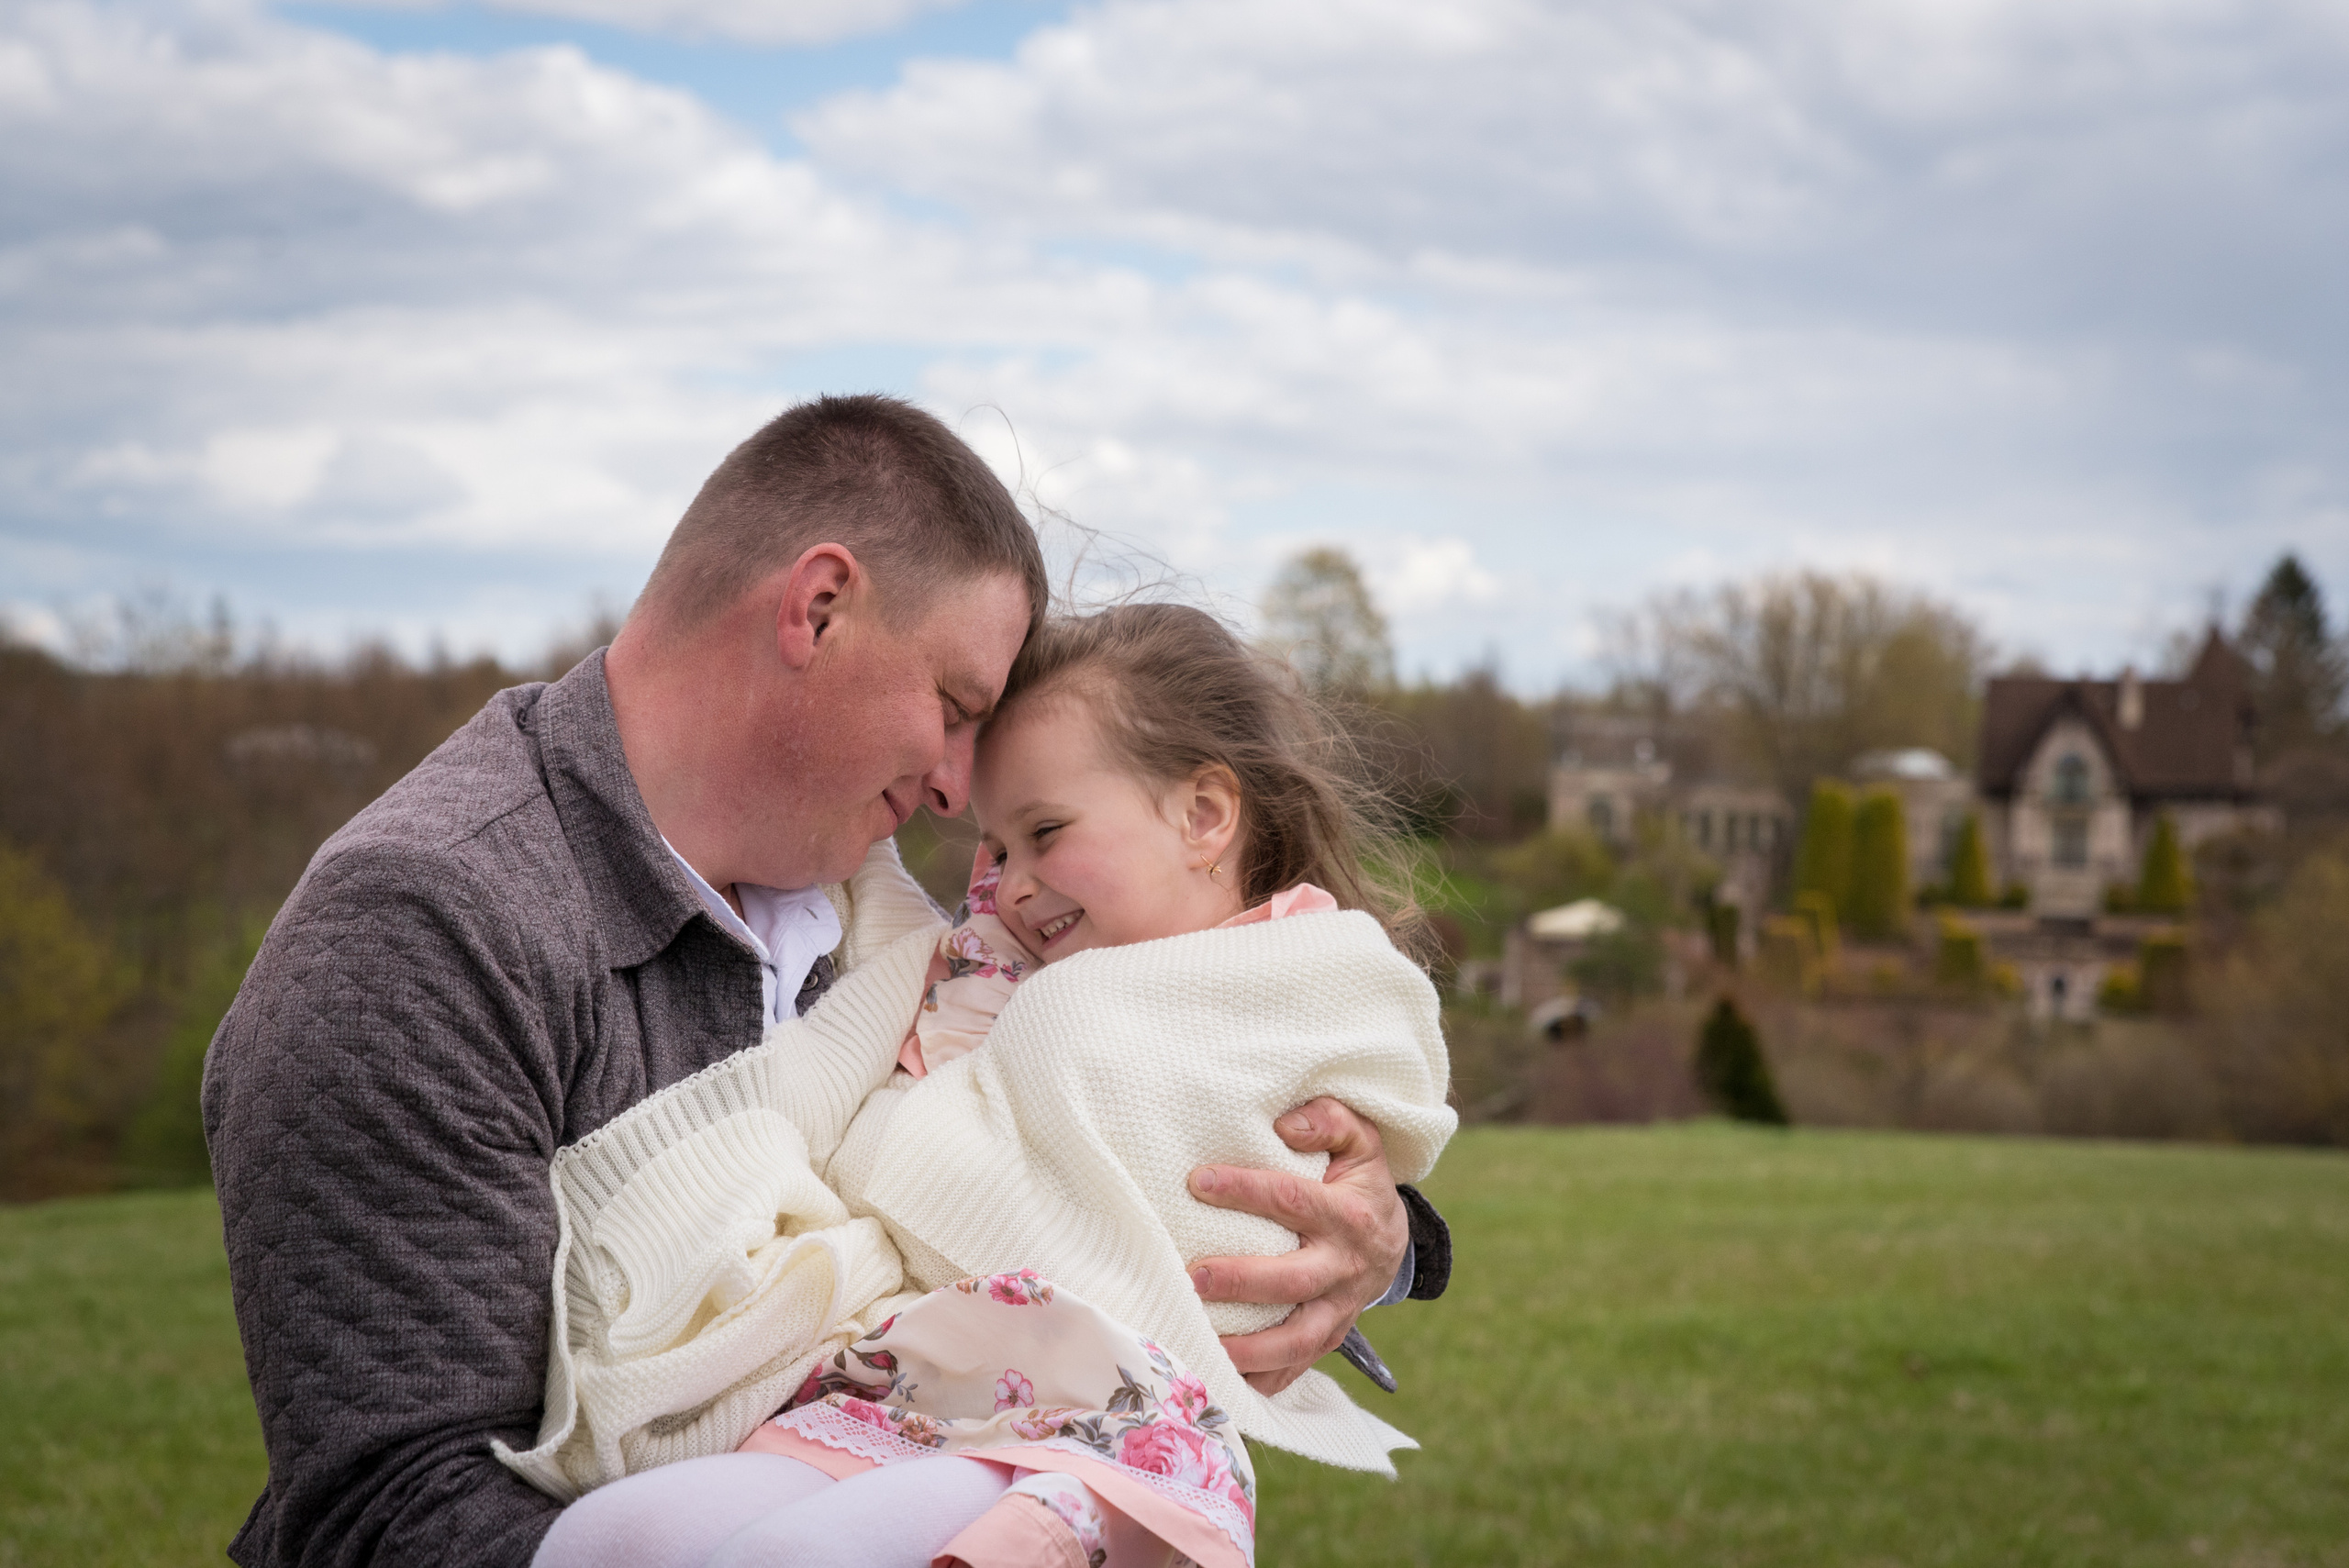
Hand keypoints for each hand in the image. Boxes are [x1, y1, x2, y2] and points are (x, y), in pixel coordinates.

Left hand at [1186, 1097, 1409, 1394]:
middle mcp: (1345, 1267)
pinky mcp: (1327, 1340)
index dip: (1245, 1190)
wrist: (1392, 1241)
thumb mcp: (1359, 1141)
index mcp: (1348, 1214)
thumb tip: (1287, 1125)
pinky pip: (1295, 1369)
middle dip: (1241, 1281)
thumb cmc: (1357, 1182)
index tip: (1197, 1181)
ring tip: (1201, 1341)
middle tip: (1191, 1276)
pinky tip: (1218, 1381)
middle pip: (1292, 1280)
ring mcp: (1338, 1310)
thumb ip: (1330, 1121)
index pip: (1292, 1200)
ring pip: (1296, 1340)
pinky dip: (1260, 1381)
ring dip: (1248, 1348)